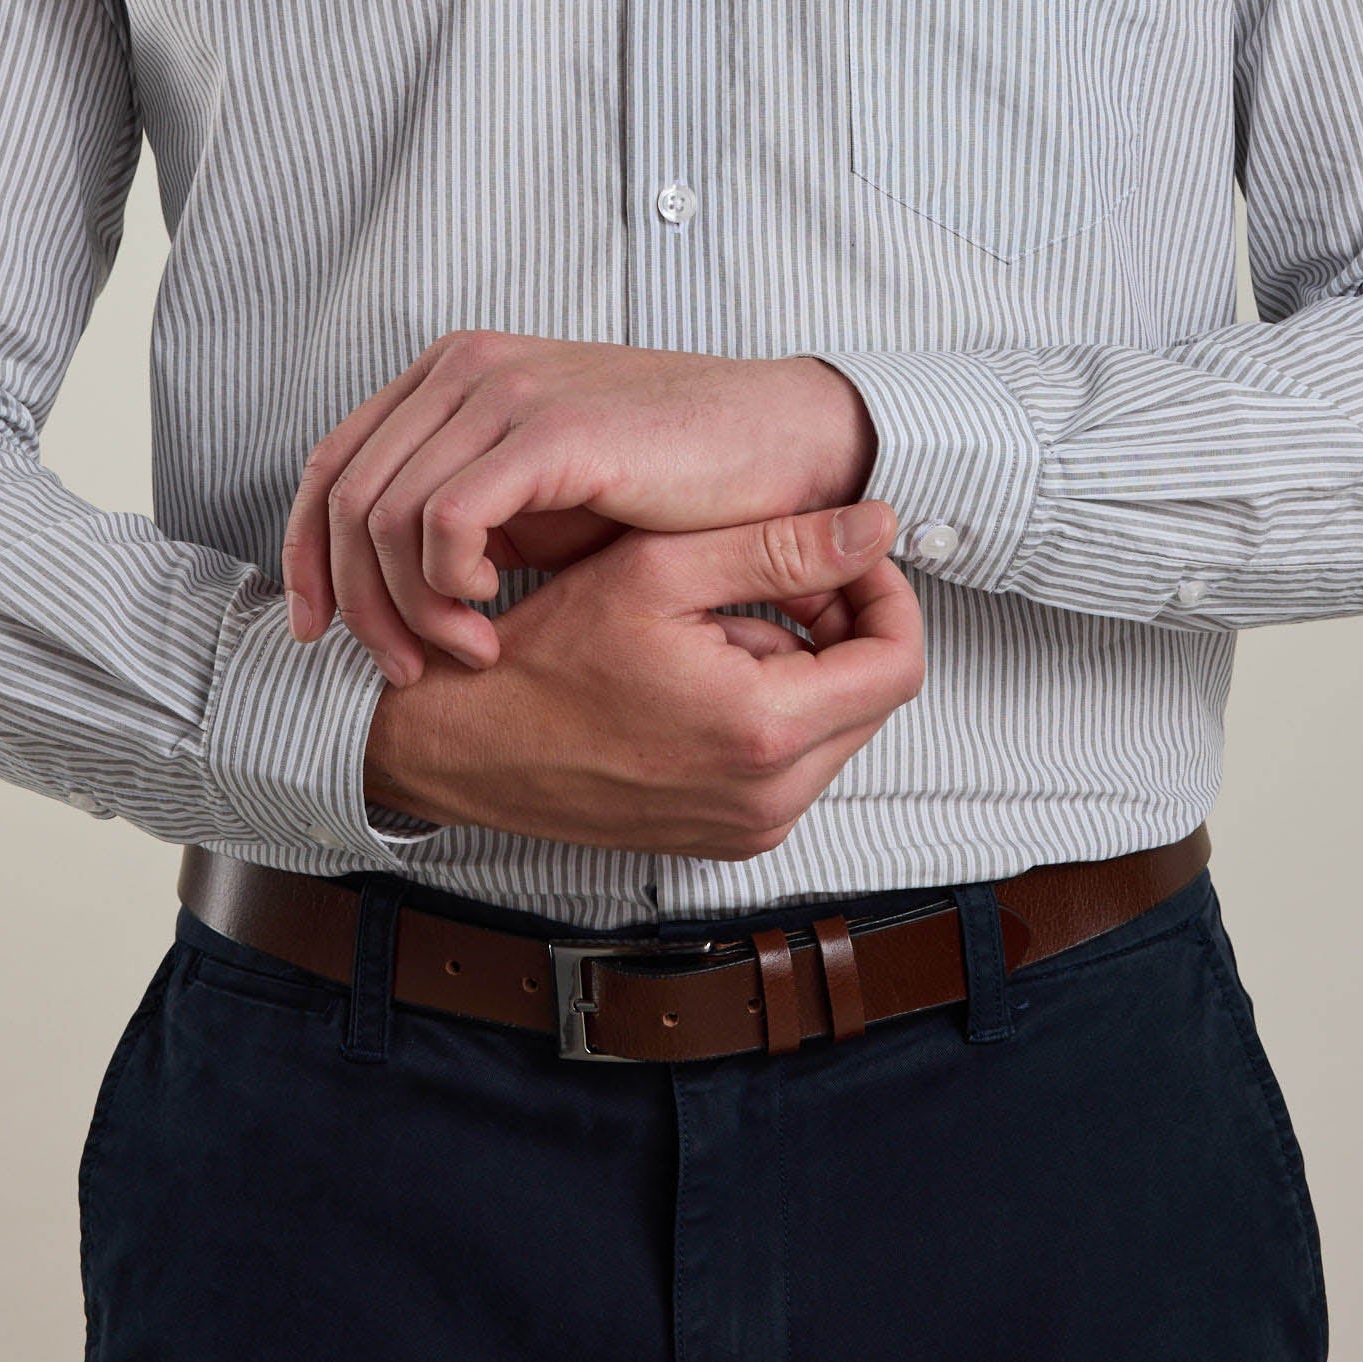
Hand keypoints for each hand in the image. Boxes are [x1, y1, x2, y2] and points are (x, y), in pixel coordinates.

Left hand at [282, 328, 877, 679]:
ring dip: (410, 607)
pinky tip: (496, 607)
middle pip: (343, 499)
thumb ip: (460, 515)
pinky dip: (449, 583)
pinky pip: (443, 518)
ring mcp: (505, 390)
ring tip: (470, 648)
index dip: (307, 558)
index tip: (318, 635)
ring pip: (382, 516)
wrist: (780, 445)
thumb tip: (376, 589)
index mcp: (453, 375)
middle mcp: (465, 368)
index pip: (330, 466)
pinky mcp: (549, 428)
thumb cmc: (668, 479)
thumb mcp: (539, 497)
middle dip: (359, 605)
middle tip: (409, 669)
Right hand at [361, 500, 922, 856]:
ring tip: (715, 619)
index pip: (898, 662)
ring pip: (830, 725)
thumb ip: (781, 546)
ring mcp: (748, 828)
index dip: (885, 592)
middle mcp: (769, 800)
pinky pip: (786, 761)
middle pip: (870, 695)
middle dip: (838, 624)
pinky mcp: (725, 836)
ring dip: (799, 663)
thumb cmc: (545, 655)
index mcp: (763, 732)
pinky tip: (698, 667)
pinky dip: (765, 705)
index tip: (845, 551)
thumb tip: (877, 525)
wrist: (464, 743)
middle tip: (772, 572)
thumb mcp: (661, 570)